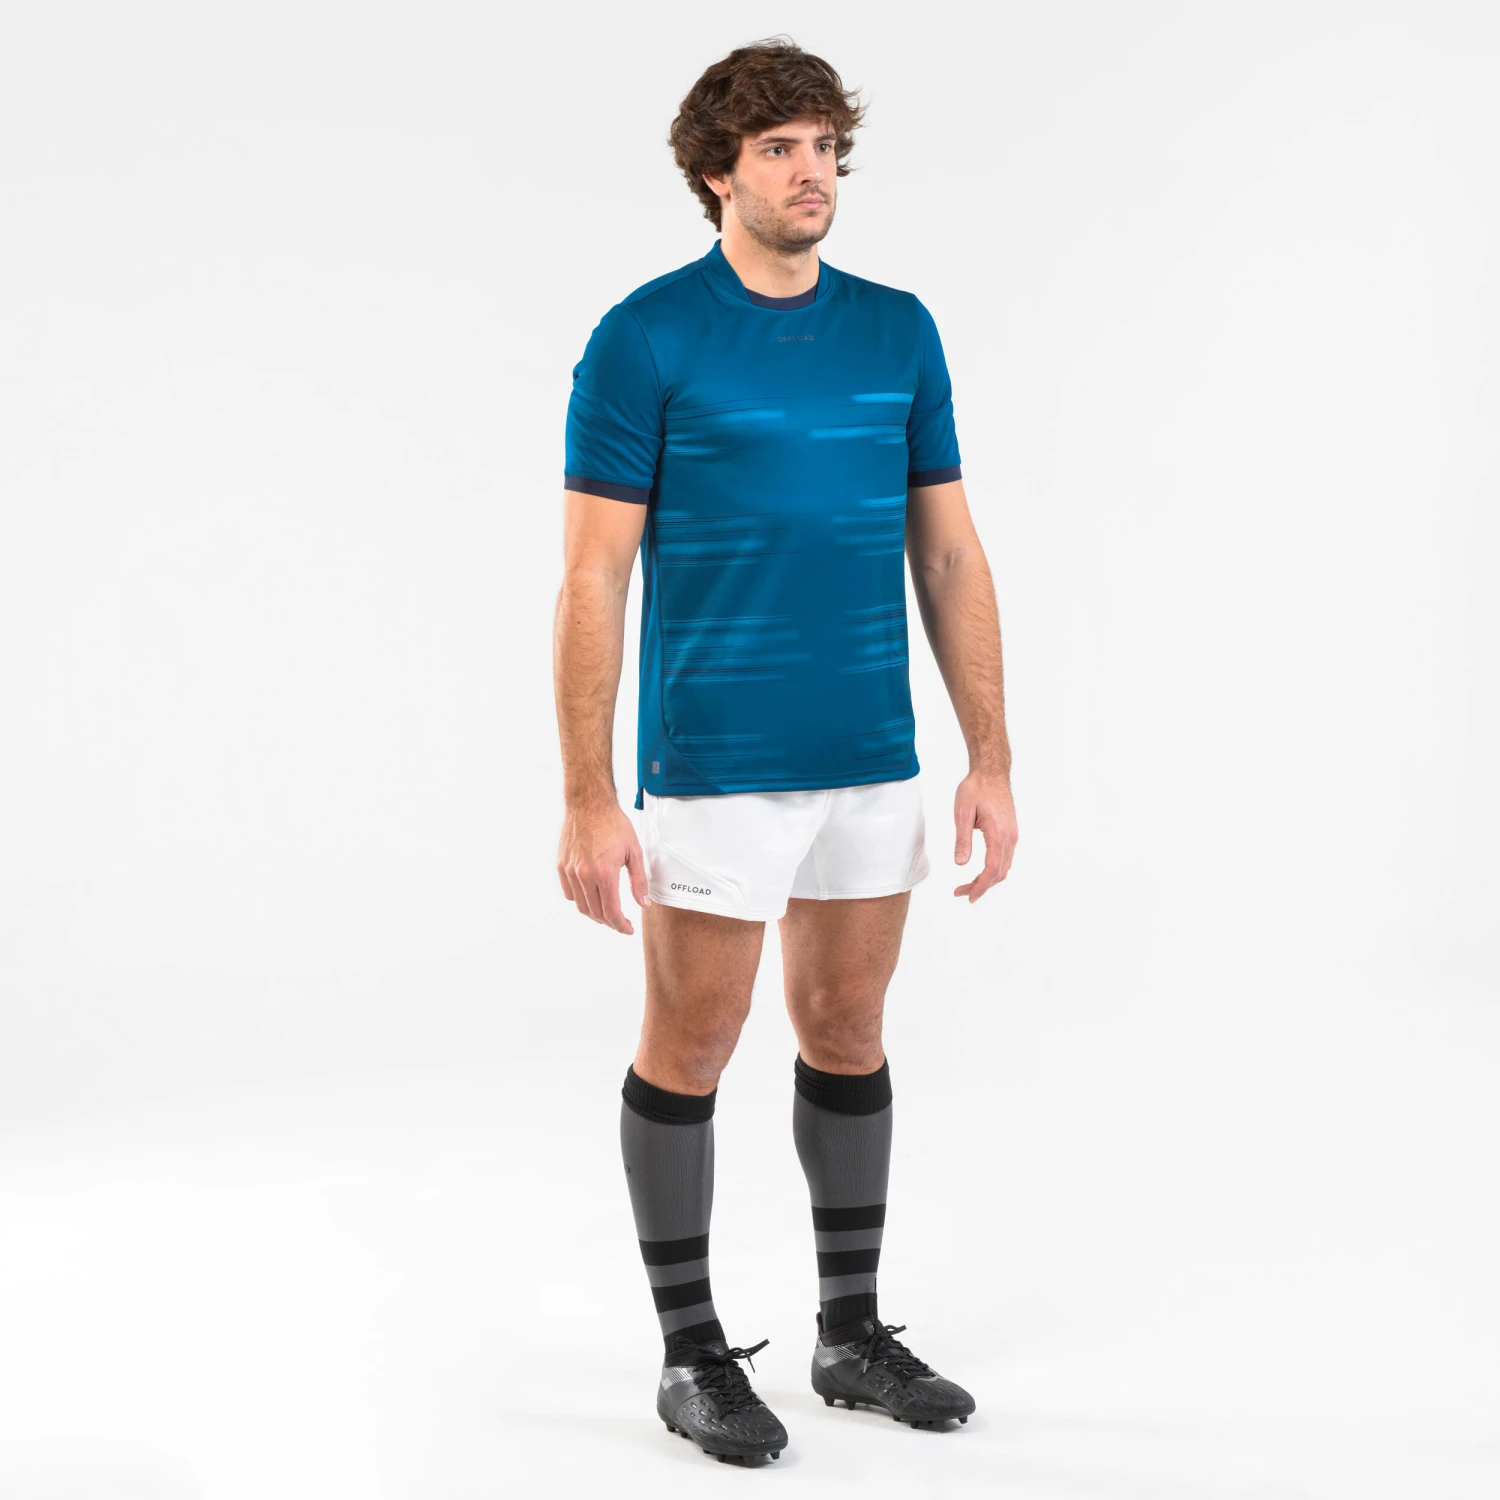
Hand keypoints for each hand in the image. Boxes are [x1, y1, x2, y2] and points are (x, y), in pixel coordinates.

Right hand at [557, 798, 651, 933]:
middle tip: (620, 922)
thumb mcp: (634, 851)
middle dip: (610, 922)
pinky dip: (580, 900)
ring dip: (595, 914)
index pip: (611, 912)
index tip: (627, 929)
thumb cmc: (613, 824)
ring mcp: (571, 871)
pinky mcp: (562, 866)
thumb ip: (639, 881)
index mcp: (605, 873)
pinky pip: (570, 893)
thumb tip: (643, 904)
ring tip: (607, 912)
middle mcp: (585, 875)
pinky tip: (591, 897)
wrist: (589, 804)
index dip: (620, 926)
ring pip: (581, 906)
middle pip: (596, 913)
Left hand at [953, 770, 1016, 901]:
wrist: (992, 772)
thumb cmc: (976, 789)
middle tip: (961, 892)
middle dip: (981, 886)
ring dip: (988, 879)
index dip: (980, 886)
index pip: (991, 869)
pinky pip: (1005, 858)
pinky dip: (993, 869)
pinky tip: (981, 871)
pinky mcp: (1010, 832)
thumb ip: (962, 839)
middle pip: (999, 873)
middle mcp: (1009, 837)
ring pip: (1003, 867)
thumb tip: (960, 863)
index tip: (967, 896)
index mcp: (998, 834)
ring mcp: (1012, 835)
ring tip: (968, 885)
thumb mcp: (963, 812)